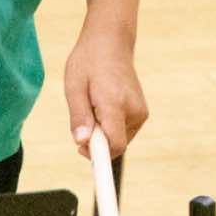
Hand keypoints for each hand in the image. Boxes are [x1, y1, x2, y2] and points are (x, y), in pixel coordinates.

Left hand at [64, 29, 147, 158]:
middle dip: (95, 141)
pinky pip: (121, 132)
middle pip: (113, 146)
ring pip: (117, 140)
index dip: (101, 160)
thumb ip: (79, 117)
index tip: (96, 172)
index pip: (113, 144)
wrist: (111, 42)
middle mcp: (133, 110)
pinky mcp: (141, 113)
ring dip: (102, 133)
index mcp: (115, 103)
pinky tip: (102, 105)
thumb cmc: (89, 62)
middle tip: (82, 117)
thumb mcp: (74, 87)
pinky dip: (109, 127)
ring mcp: (140, 112)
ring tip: (93, 105)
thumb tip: (81, 142)